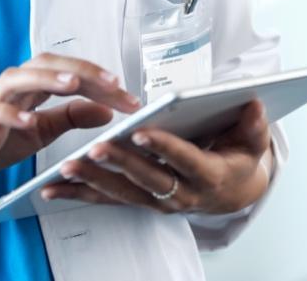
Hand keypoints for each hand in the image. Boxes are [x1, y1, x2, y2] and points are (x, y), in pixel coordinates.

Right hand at [0, 53, 140, 195]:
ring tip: (74, 84)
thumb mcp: (38, 132)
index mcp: (29, 89)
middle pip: (46, 65)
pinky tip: (28, 122)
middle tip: (112, 84)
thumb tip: (106, 110)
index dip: (99, 81)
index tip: (129, 97)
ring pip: (18, 78)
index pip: (67, 72)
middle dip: (81, 70)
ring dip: (47, 78)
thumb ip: (69, 118)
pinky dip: (10, 115)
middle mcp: (10, 88)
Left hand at [39, 98, 272, 215]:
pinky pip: (108, 200)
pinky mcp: (141, 201)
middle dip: (121, 164)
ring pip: (123, 192)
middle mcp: (182, 194)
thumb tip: (253, 104)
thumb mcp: (253, 141)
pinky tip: (53, 189)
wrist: (235, 191)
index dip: (163, 146)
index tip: (141, 132)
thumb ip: (252, 125)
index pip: (184, 159)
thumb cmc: (239, 158)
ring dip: (94, 181)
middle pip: (148, 179)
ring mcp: (159, 201)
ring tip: (67, 168)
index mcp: (209, 175)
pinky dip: (80, 195)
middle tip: (96, 148)